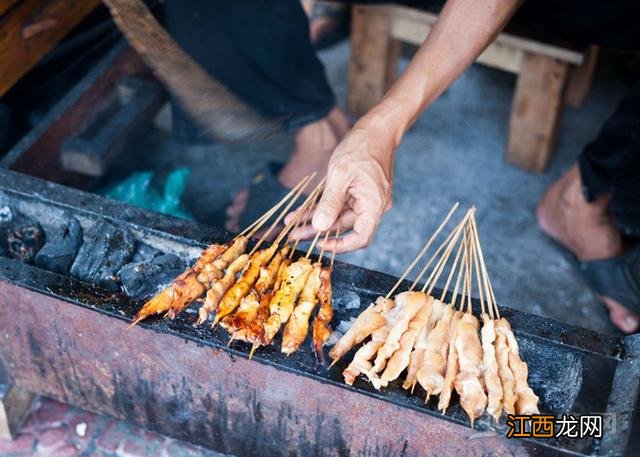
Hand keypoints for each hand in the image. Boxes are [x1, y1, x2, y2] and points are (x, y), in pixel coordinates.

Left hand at [289, 119, 395, 252]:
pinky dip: (322, 208)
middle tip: (294, 235)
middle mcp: (373, 207)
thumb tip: (320, 227)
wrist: (375, 131)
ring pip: (338, 217)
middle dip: (318, 231)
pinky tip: (303, 211)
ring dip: (316, 220)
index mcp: (374, 205)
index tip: (320, 244)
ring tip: (293, 223)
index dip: (341, 245)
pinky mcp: (358, 194)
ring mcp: (366, 201)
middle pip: (344, 227)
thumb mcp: (340, 174)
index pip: (361, 237)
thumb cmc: (360, 148)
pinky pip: (339, 206)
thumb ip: (330, 203)